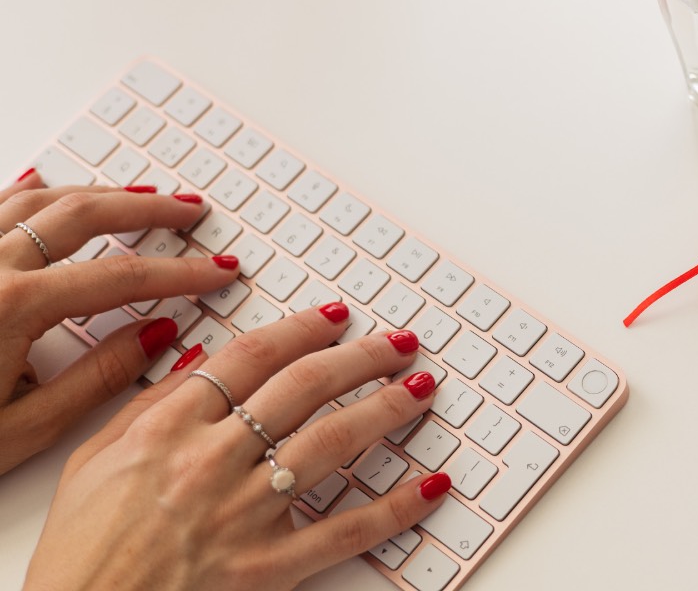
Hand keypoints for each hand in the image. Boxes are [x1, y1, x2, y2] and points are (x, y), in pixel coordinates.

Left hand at [0, 169, 239, 472]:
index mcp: (13, 307)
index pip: (122, 277)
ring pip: (37, 197)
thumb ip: (99, 376)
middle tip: (191, 211)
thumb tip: (158, 335)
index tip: (217, 272)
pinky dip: (31, 192)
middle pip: (84, 213)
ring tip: (139, 195)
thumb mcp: (23, 428)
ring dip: (96, 192)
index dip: (180, 273)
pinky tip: (47, 189)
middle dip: (149, 209)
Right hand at [24, 304, 447, 589]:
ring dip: (386, 408)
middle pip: (304, 388)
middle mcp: (213, 461)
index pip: (253, 358)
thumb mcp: (95, 459)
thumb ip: (150, 403)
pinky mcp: (267, 565)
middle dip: (360, 357)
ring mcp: (245, 512)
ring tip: (421, 387)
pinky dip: (395, 508)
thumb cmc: (82, 548)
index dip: (303, 329)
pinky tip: (431, 485)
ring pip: (333, 443)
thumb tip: (199, 355)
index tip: (336, 316)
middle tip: (397, 343)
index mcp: (171, 429)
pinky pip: (345, 531)